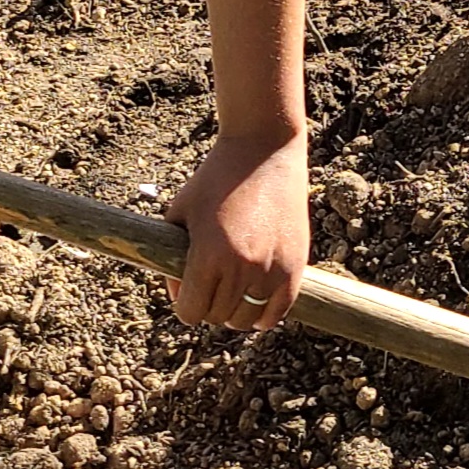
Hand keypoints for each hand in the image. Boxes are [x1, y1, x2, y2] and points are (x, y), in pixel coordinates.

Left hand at [165, 127, 309, 334]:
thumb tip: (179, 296)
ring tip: (231, 289)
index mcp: (208, 256)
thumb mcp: (181, 212)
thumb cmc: (216, 177)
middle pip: (217, 317)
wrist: (264, 149)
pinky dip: (263, 313)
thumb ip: (173, 258)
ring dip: (235, 310)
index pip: (190, 312)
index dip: (184, 303)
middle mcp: (241, 268)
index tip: (186, 289)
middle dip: (208, 304)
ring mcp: (272, 270)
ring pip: (246, 320)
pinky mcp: (295, 267)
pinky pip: (276, 313)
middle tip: (209, 282)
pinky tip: (254, 298)